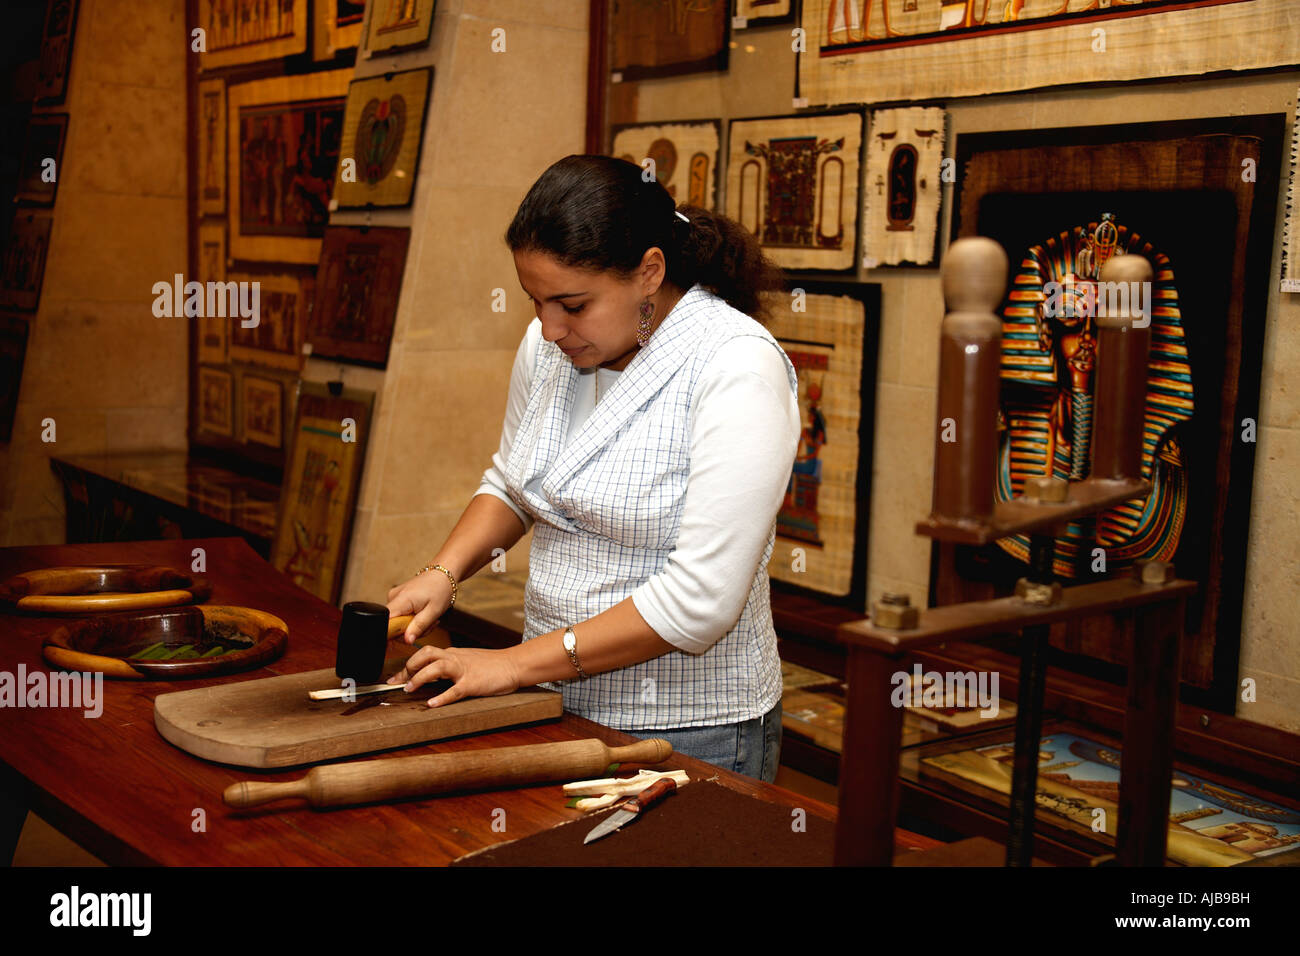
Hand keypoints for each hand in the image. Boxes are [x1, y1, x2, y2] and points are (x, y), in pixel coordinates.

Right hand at [386, 571, 453, 643]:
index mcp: (402, 599)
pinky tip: (421, 614)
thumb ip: (419, 627)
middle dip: (410, 631)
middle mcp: (393, 597)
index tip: (408, 636)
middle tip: (427, 625)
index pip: (386, 622)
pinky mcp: (396, 599)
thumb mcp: (434, 611)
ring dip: (413, 625)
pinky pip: (400, 616)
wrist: (442, 574)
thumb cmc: (440, 589)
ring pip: (397, 622)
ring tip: (427, 618)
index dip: (393, 634)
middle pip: (392, 625)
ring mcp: (394, 597)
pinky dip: (411, 619)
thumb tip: (407, 640)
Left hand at [386, 645, 521, 707]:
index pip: (424, 655)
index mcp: (453, 655)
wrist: (514, 665)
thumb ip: (451, 666)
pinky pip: (455, 690)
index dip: (407, 666)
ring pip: (437, 667)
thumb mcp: (468, 661)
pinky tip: (432, 704)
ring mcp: (464, 670)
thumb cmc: (493, 665)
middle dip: (409, 667)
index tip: (394, 678)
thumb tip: (432, 675)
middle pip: (426, 655)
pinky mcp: (473, 683)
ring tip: (409, 688)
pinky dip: (442, 697)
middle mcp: (455, 659)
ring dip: (420, 677)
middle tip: (398, 682)